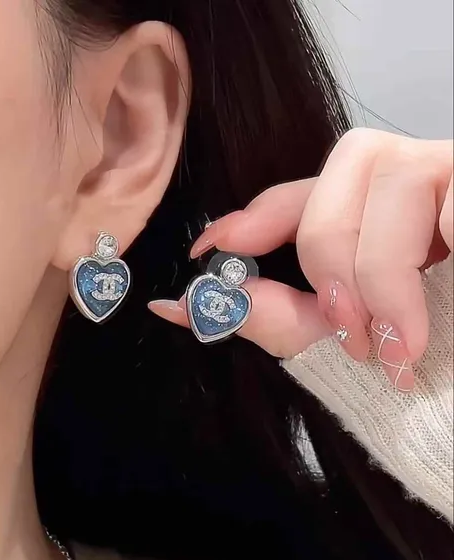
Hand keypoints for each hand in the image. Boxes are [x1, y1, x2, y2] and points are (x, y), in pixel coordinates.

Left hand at [149, 129, 452, 391]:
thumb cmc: (425, 348)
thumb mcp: (342, 337)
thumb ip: (271, 317)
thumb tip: (183, 308)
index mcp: (375, 207)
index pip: (310, 188)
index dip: (258, 211)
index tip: (209, 248)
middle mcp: (414, 178)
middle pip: (351, 162)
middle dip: (330, 251)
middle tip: (348, 329)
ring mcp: (453, 177)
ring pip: (398, 178)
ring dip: (383, 270)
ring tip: (399, 346)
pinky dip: (436, 257)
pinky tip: (440, 319)